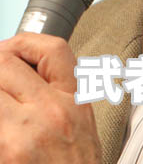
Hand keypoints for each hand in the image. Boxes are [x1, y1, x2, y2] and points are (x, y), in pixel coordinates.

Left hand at [0, 32, 101, 162]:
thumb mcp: (81, 125)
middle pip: (5, 63)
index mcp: (73, 102)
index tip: (12, 50)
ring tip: (1, 108)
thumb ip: (59, 95)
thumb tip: (23, 74)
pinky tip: (2, 138)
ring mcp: (22, 135)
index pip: (52, 49)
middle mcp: (50, 112)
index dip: (25, 43)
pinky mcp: (4, 156)